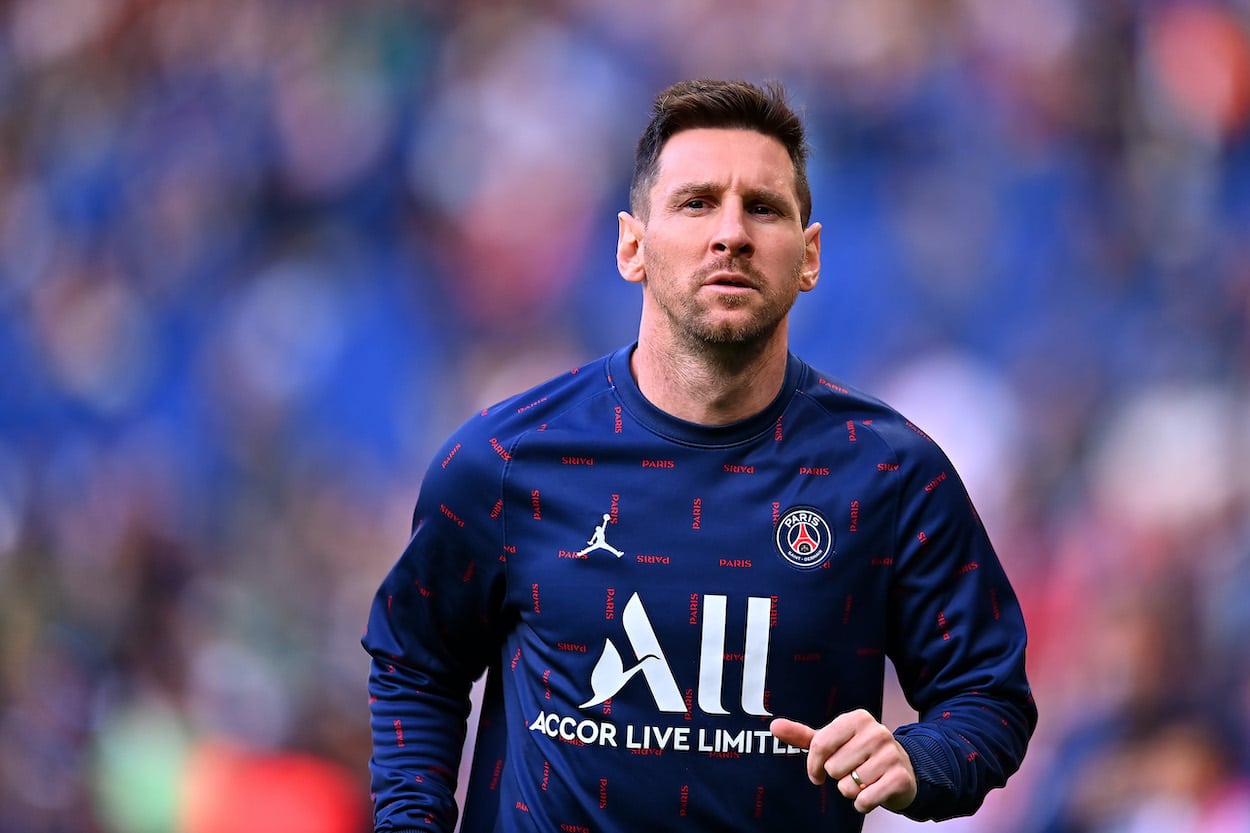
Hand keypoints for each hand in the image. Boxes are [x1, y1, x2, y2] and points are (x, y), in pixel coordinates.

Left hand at [770, 710, 916, 813]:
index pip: (819, 744)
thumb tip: (774, 725)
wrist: (902, 768)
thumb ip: (803, 735)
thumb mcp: (832, 741)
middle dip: (837, 777)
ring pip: (848, 786)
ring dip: (851, 790)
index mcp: (857, 719)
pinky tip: (871, 792)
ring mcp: (891, 754)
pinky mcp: (900, 778)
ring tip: (863, 781)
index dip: (813, 764)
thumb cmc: (859, 754)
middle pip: (833, 767)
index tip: (816, 773)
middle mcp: (876, 732)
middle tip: (851, 772)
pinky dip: (863, 803)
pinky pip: (865, 800)